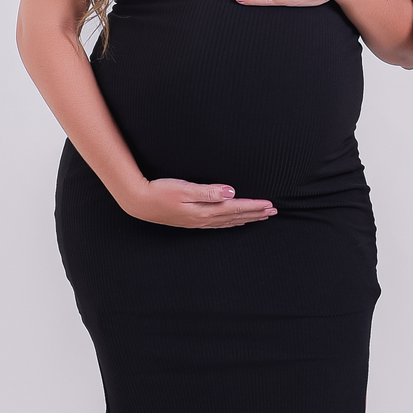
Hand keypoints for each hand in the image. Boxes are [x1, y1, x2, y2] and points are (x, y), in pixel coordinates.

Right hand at [123, 178, 276, 229]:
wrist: (139, 202)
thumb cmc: (160, 191)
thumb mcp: (184, 188)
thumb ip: (209, 191)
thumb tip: (232, 192)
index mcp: (204, 211)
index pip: (235, 208)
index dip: (253, 206)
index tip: (269, 204)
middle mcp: (203, 219)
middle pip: (235, 217)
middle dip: (255, 214)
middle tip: (273, 211)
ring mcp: (197, 222)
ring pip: (228, 222)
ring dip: (246, 219)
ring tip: (261, 217)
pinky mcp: (192, 221)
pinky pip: (218, 224)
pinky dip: (231, 223)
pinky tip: (235, 222)